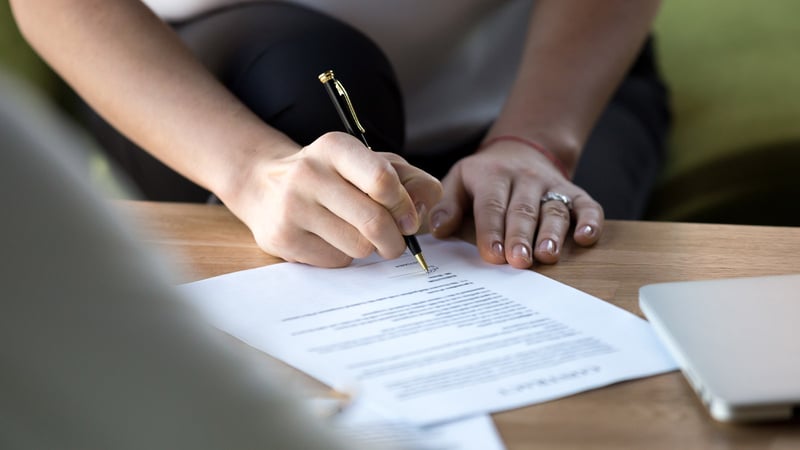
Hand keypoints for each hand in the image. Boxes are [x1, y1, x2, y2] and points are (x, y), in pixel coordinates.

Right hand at [228, 132, 441, 266]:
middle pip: (373, 222)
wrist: (264, 185)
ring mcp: (291, 207)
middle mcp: (309, 173)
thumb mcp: (368, 163)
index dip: (404, 206)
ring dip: (368, 248)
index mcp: (335, 147)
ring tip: (355, 234)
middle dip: (395, 239)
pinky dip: (344, 256)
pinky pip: (335, 261)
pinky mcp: (282, 239)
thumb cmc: (331, 176)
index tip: (409, 219)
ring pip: (357, 246)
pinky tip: (330, 240)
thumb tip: (429, 201)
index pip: (381, 180)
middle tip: (396, 242)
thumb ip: (407, 178)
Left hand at [428, 139, 602, 267]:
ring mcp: (551, 186)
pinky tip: (587, 238)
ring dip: (552, 234)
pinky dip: (590, 221)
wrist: (521, 149)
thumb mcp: (459, 180)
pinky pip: (587, 205)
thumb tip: (437, 229)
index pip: (491, 205)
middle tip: (518, 261)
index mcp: (492, 176)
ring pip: (554, 210)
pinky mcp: (573, 193)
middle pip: (523, 210)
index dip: (491, 230)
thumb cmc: (484, 176)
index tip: (491, 254)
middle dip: (520, 236)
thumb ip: (447, 205)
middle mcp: (524, 179)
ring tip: (547, 255)